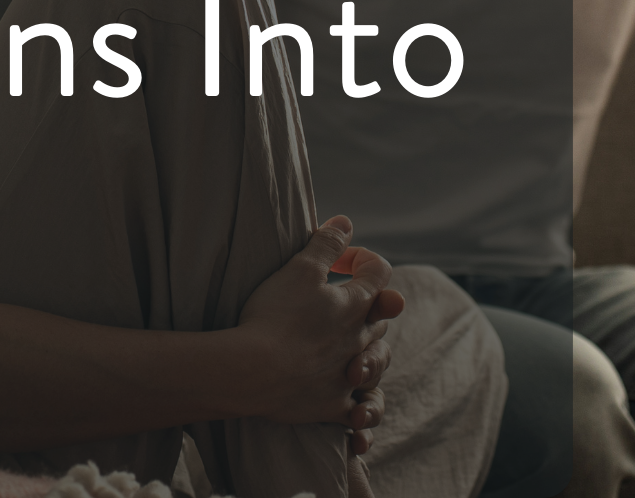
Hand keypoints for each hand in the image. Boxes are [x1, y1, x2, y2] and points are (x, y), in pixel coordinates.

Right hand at [234, 215, 404, 431]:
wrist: (254, 371)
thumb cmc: (275, 315)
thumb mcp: (300, 268)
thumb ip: (326, 243)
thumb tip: (345, 222)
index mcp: (357, 304)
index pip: (380, 271)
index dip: (361, 258)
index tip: (336, 262)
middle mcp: (361, 340)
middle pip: (380, 317)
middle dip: (366, 304)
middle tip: (336, 301)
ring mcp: (349, 376)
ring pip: (378, 361)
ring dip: (369, 351)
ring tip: (350, 346)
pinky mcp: (334, 407)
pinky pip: (361, 412)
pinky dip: (364, 410)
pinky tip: (358, 410)